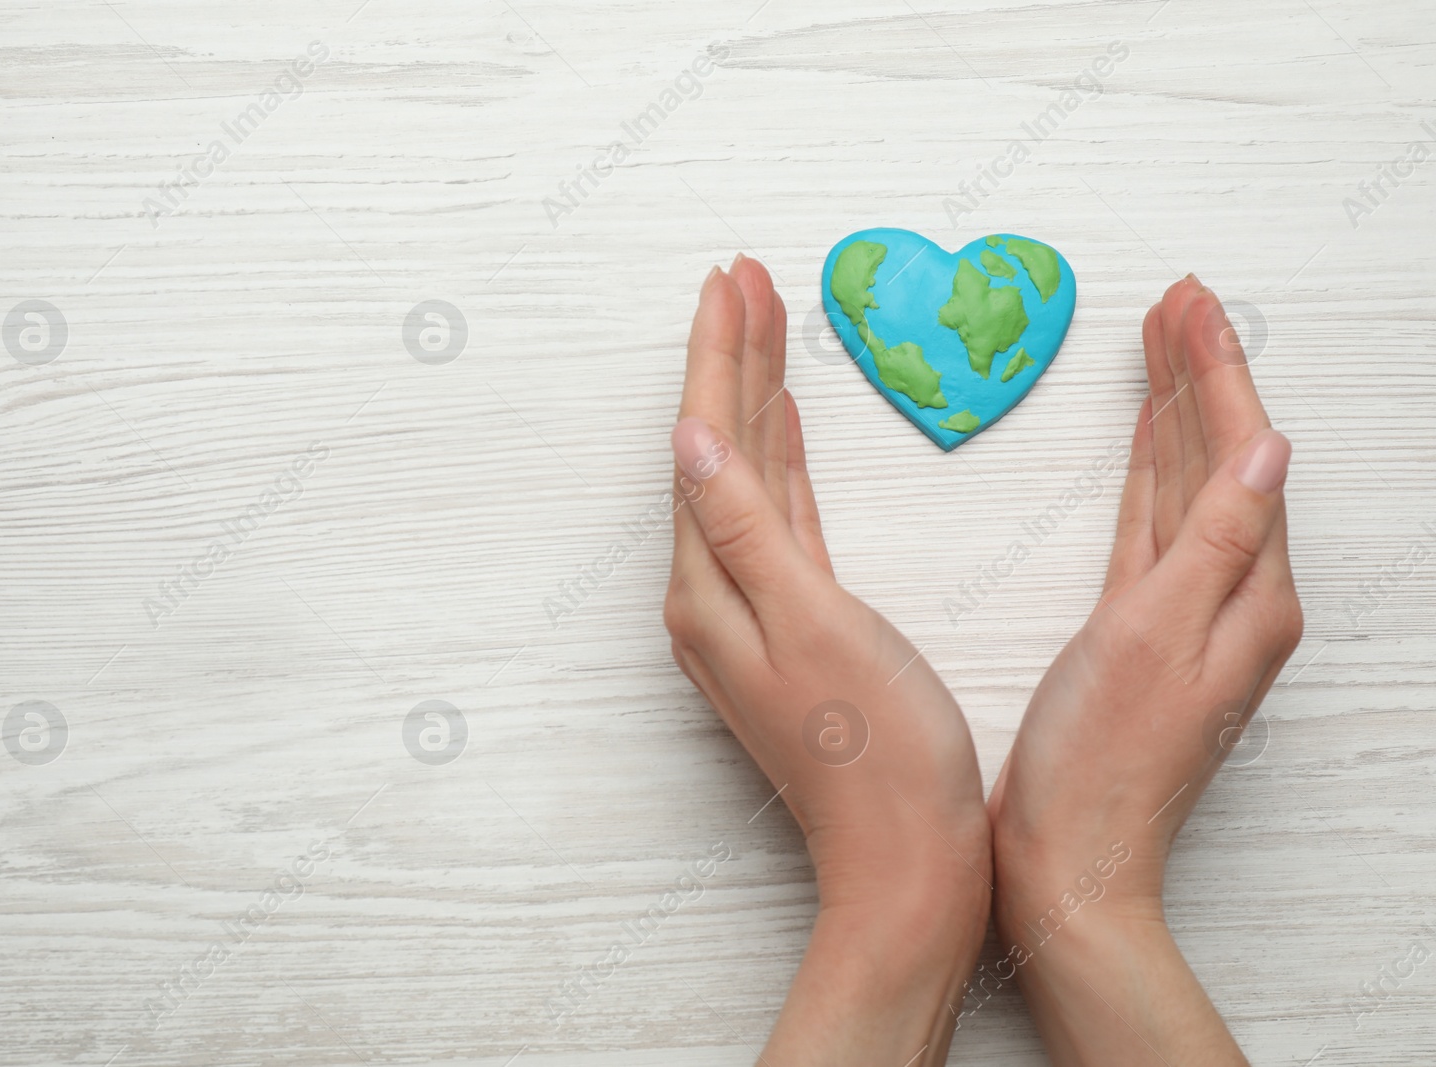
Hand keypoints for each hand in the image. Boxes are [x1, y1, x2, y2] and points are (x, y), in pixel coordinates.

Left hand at [665, 257, 989, 1064]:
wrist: (909, 861)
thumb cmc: (879, 754)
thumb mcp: (812, 623)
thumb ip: (746, 526)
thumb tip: (691, 433)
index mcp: (710, 585)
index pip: (706, 439)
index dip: (720, 354)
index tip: (734, 279)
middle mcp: (715, 592)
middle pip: (719, 445)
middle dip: (734, 357)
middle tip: (749, 278)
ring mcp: (752, 609)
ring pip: (748, 473)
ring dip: (756, 397)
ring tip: (767, 324)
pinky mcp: (796, 622)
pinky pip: (778, 515)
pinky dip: (781, 460)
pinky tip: (788, 430)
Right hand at [988, 276, 1301, 1064]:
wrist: (1067, 855)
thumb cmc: (1103, 762)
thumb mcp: (1157, 639)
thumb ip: (1213, 540)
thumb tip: (1269, 448)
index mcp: (1250, 594)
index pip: (1243, 453)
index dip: (1217, 373)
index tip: (1188, 305)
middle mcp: (1232, 597)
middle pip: (1223, 457)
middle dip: (1202, 375)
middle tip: (1176, 303)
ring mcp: (1187, 612)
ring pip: (1188, 484)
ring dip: (1178, 413)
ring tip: (1162, 346)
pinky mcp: (1141, 629)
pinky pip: (1156, 526)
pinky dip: (1152, 473)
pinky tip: (1147, 443)